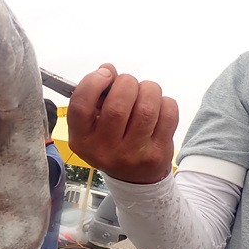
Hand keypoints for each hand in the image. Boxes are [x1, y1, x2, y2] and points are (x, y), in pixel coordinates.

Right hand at [67, 63, 178, 183]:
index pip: (81, 106)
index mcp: (82, 139)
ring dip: (149, 89)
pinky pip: (168, 114)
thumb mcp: (93, 124)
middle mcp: (104, 150)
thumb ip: (95, 95)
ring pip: (147, 107)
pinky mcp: (157, 153)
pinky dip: (165, 102)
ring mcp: (132, 154)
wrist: (135, 179)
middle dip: (127, 83)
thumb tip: (107, 69)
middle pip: (118, 105)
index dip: (93, 82)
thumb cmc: (111, 142)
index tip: (105, 74)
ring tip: (146, 92)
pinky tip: (158, 107)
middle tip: (129, 84)